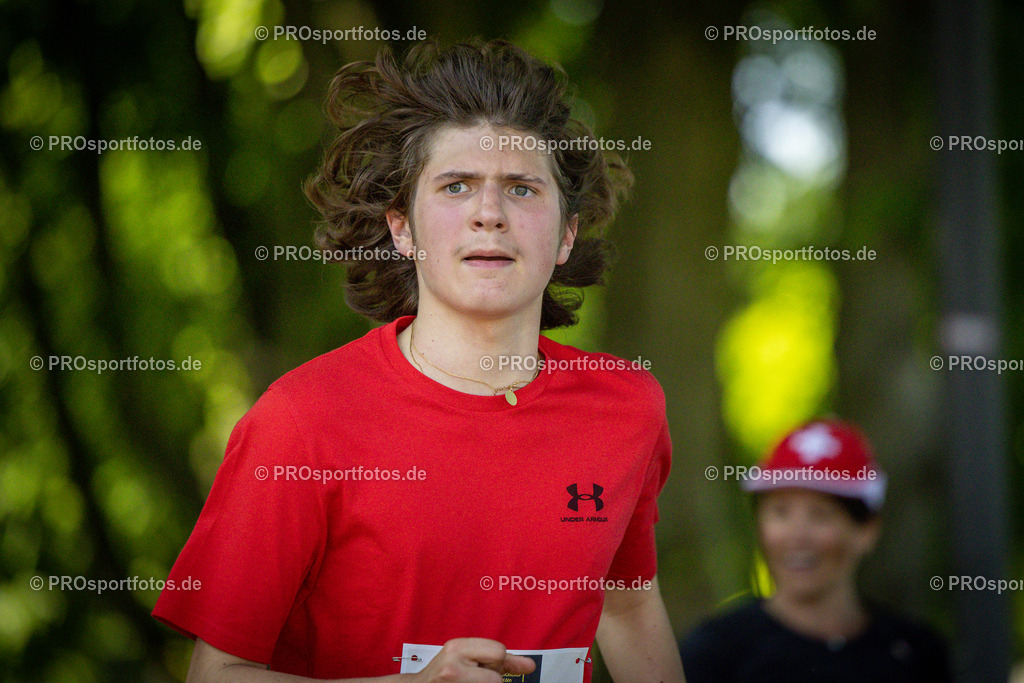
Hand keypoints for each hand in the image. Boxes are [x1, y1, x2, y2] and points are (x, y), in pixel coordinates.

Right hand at [410, 638, 535, 681]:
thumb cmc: (446, 673)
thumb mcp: (470, 658)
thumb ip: (503, 661)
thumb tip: (531, 666)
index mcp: (457, 648)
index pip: (498, 652)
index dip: (496, 662)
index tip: (482, 666)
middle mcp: (452, 667)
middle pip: (496, 678)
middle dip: (491, 678)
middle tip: (473, 677)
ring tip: (469, 682)